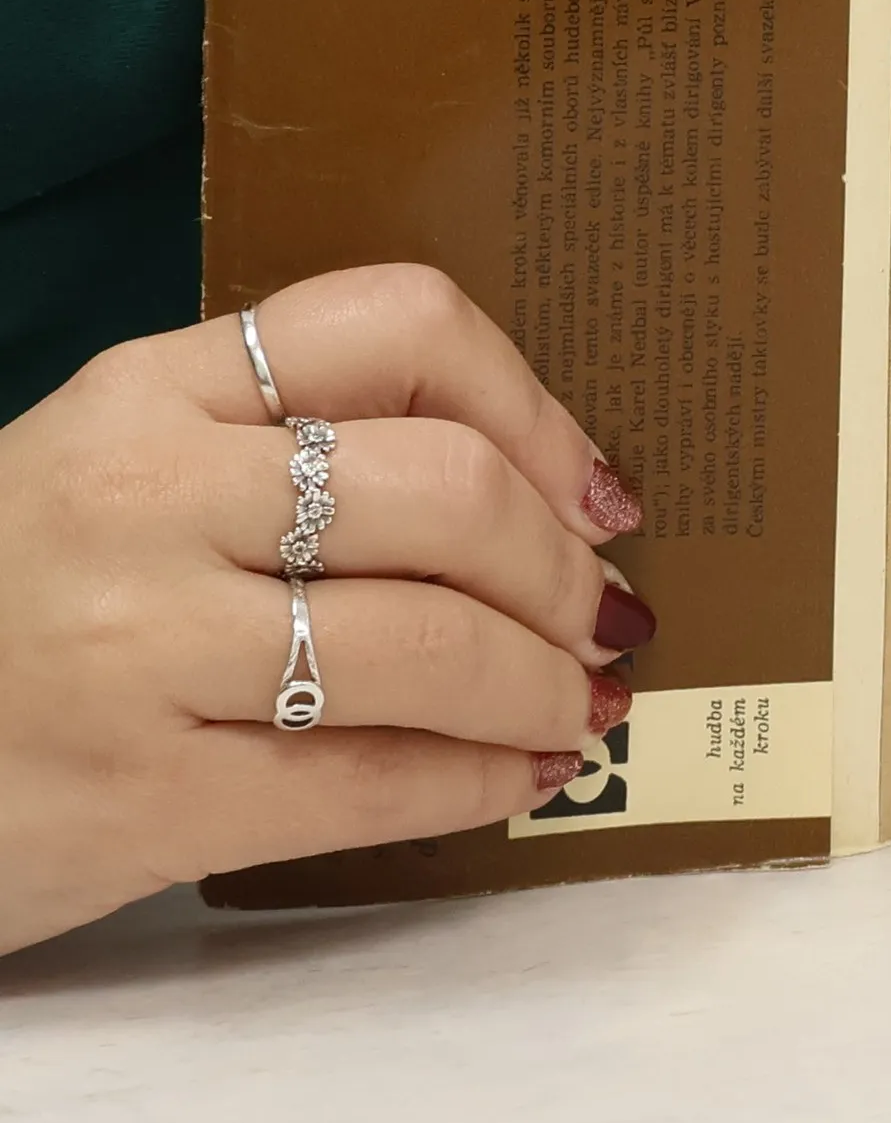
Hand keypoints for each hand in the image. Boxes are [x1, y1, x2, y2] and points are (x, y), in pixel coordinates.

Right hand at [0, 266, 653, 955]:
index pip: (400, 323)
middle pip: (448, 488)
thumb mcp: (131, 466)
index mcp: (155, 387)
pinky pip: (369, 783)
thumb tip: (539, 498)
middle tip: (600, 615)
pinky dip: (481, 782)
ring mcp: (135, 647)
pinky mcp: (138, 798)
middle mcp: (146, 494)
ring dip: (544, 683)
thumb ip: (296, 445)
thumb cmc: (23, 593)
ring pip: (431, 644)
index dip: (536, 405)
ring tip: (578, 704)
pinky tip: (522, 776)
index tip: (594, 487)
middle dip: (561, 565)